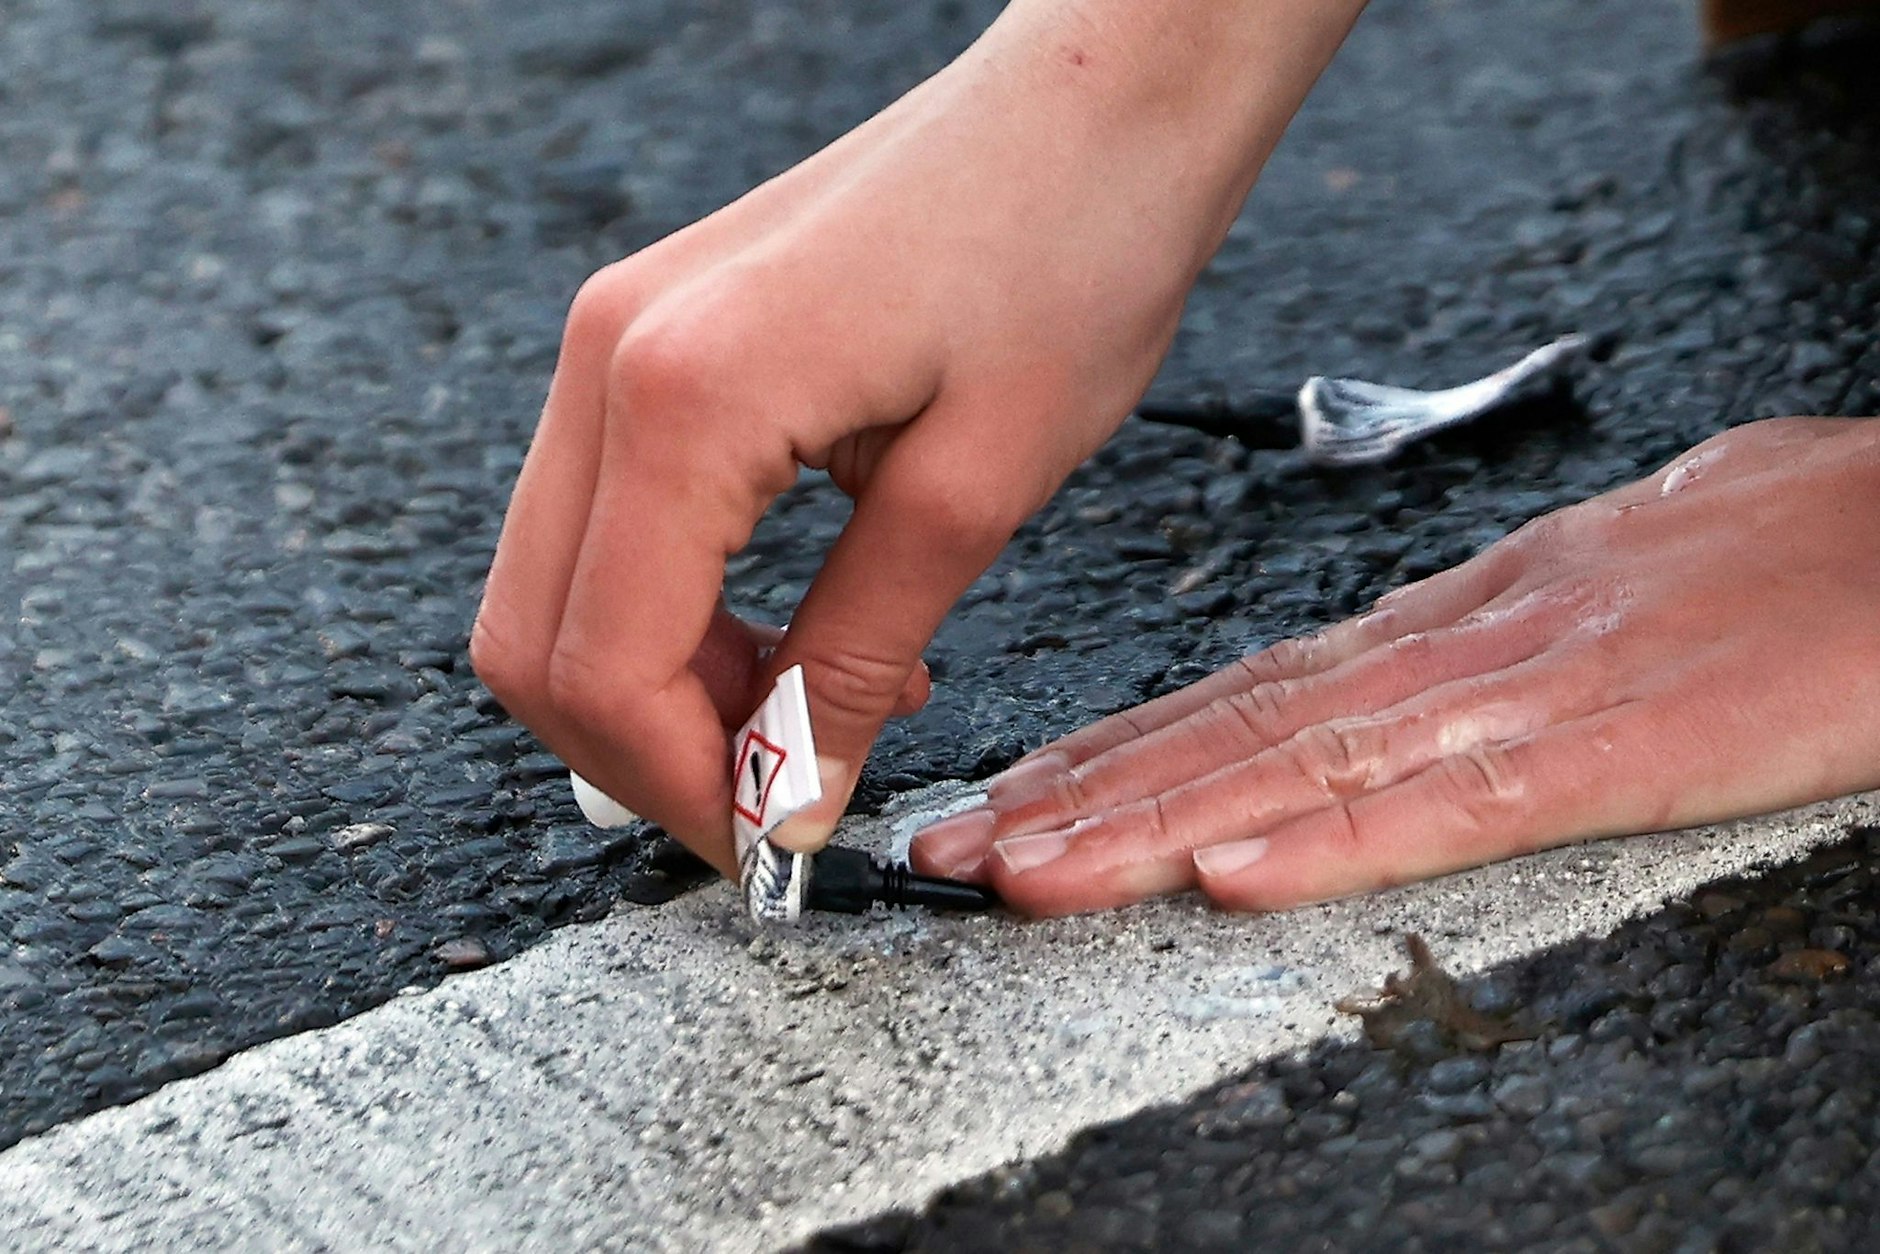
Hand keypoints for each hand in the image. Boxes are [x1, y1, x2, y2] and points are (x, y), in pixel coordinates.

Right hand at [471, 1, 1364, 874]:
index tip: (772, 857)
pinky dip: (679, 611)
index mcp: (681, 396)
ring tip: (817, 711)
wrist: (1097, 100)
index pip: (601, 665)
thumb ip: (857, 658)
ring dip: (663, 685)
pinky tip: (798, 632)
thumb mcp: (975, 489)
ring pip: (563, 583)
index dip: (679, 791)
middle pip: (535, 635)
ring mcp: (619, 340)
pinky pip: (615, 518)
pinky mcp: (657, 339)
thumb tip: (794, 799)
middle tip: (780, 803)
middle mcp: (609, 360)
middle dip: (644, 752)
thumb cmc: (1071, 252)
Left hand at [911, 417, 1879, 913]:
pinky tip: (1233, 872)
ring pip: (1306, 762)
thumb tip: (1397, 680)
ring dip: (1154, 819)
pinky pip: (1457, 799)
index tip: (1012, 791)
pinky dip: (1336, 838)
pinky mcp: (1625, 746)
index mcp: (1450, 622)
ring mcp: (1532, 691)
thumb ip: (1487, 644)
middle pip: (1237, 729)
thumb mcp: (1597, 589)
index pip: (1247, 693)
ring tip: (1029, 866)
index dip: (1116, 747)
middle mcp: (1456, 649)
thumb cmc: (1777, 553)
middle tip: (956, 843)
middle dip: (1084, 793)